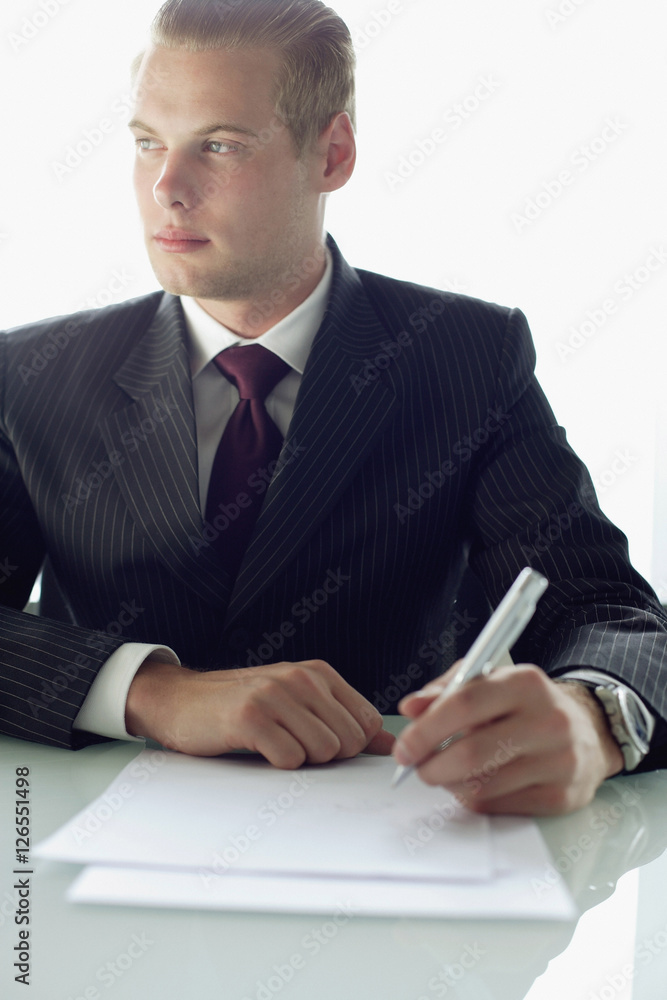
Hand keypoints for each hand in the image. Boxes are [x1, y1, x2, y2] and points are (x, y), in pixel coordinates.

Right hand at [126, 658, 394, 767]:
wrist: (181, 700)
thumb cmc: (243, 706)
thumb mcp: (298, 703)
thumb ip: (345, 721)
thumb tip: (391, 747)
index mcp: (318, 673)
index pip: (367, 723)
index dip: (351, 747)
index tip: (322, 746)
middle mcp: (301, 678)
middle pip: (349, 742)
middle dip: (325, 755)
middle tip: (290, 743)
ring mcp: (276, 695)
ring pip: (324, 751)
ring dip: (300, 760)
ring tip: (272, 742)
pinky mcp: (251, 717)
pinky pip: (290, 759)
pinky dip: (276, 763)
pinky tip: (256, 747)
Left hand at [394, 663, 623, 815]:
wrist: (586, 733)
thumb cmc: (524, 705)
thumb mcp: (489, 682)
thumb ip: (446, 690)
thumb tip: (411, 708)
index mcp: (526, 683)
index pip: (465, 704)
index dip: (426, 729)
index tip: (404, 747)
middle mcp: (548, 721)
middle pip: (471, 753)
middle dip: (431, 766)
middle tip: (417, 768)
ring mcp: (559, 762)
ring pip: (482, 785)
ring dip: (449, 784)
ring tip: (444, 773)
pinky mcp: (561, 796)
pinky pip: (498, 805)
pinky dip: (474, 798)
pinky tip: (473, 784)